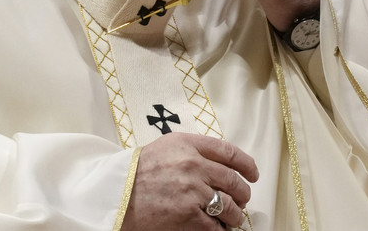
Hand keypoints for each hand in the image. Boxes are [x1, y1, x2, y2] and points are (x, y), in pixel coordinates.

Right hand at [121, 133, 258, 229]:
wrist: (114, 196)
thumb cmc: (137, 173)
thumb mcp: (166, 148)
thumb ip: (194, 149)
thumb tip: (222, 162)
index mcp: (188, 145)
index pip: (229, 152)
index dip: (246, 164)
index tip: (252, 173)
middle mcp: (193, 165)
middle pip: (234, 180)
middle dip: (243, 193)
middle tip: (242, 199)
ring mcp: (192, 192)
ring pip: (230, 205)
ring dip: (235, 215)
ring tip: (231, 218)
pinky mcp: (188, 217)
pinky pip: (216, 227)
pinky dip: (221, 230)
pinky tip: (218, 229)